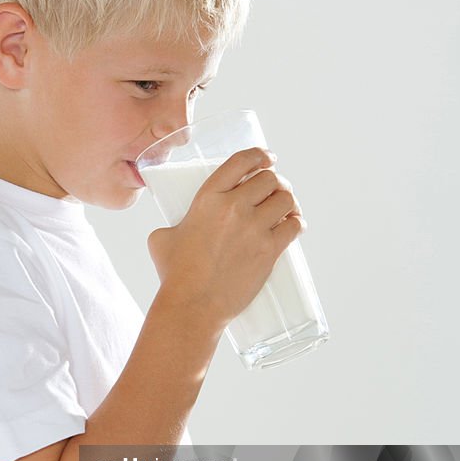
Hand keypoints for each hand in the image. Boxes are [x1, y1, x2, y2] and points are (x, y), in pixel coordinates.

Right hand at [148, 147, 305, 330]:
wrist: (193, 305)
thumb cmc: (175, 274)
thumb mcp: (162, 238)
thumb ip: (174, 224)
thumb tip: (180, 227)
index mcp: (208, 198)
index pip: (242, 161)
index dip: (260, 155)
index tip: (267, 158)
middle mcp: (234, 207)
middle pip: (269, 179)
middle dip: (275, 181)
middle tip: (274, 190)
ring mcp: (254, 229)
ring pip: (286, 199)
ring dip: (288, 201)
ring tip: (286, 208)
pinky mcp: (269, 251)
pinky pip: (294, 226)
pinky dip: (297, 223)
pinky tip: (294, 225)